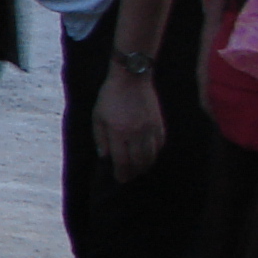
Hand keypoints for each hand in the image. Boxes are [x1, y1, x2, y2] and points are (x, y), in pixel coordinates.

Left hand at [92, 65, 164, 180]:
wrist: (132, 78)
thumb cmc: (110, 96)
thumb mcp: (98, 116)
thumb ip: (100, 138)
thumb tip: (104, 157)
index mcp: (118, 131)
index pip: (121, 160)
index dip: (121, 173)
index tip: (119, 179)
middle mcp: (136, 133)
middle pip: (138, 162)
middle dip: (133, 173)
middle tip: (128, 177)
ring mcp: (150, 129)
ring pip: (151, 156)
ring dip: (145, 166)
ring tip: (138, 169)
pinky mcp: (159, 124)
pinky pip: (160, 144)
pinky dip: (155, 153)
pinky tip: (149, 155)